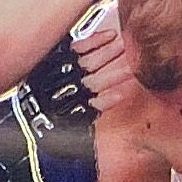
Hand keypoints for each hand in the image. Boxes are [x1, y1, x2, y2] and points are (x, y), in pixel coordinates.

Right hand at [16, 6, 142, 181]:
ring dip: (116, 72)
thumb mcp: (54, 81)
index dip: (94, 41)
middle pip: (89, 63)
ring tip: (134, 64)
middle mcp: (56, 84)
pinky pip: (94, 106)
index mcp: (50, 70)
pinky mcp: (74, 119)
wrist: (48, 147)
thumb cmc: (54, 110)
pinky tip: (124, 93)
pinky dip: (109, 99)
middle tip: (130, 41)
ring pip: (95, 81)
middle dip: (111, 52)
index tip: (111, 33)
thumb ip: (68, 62)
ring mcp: (65, 101)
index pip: (74, 50)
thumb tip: (95, 42)